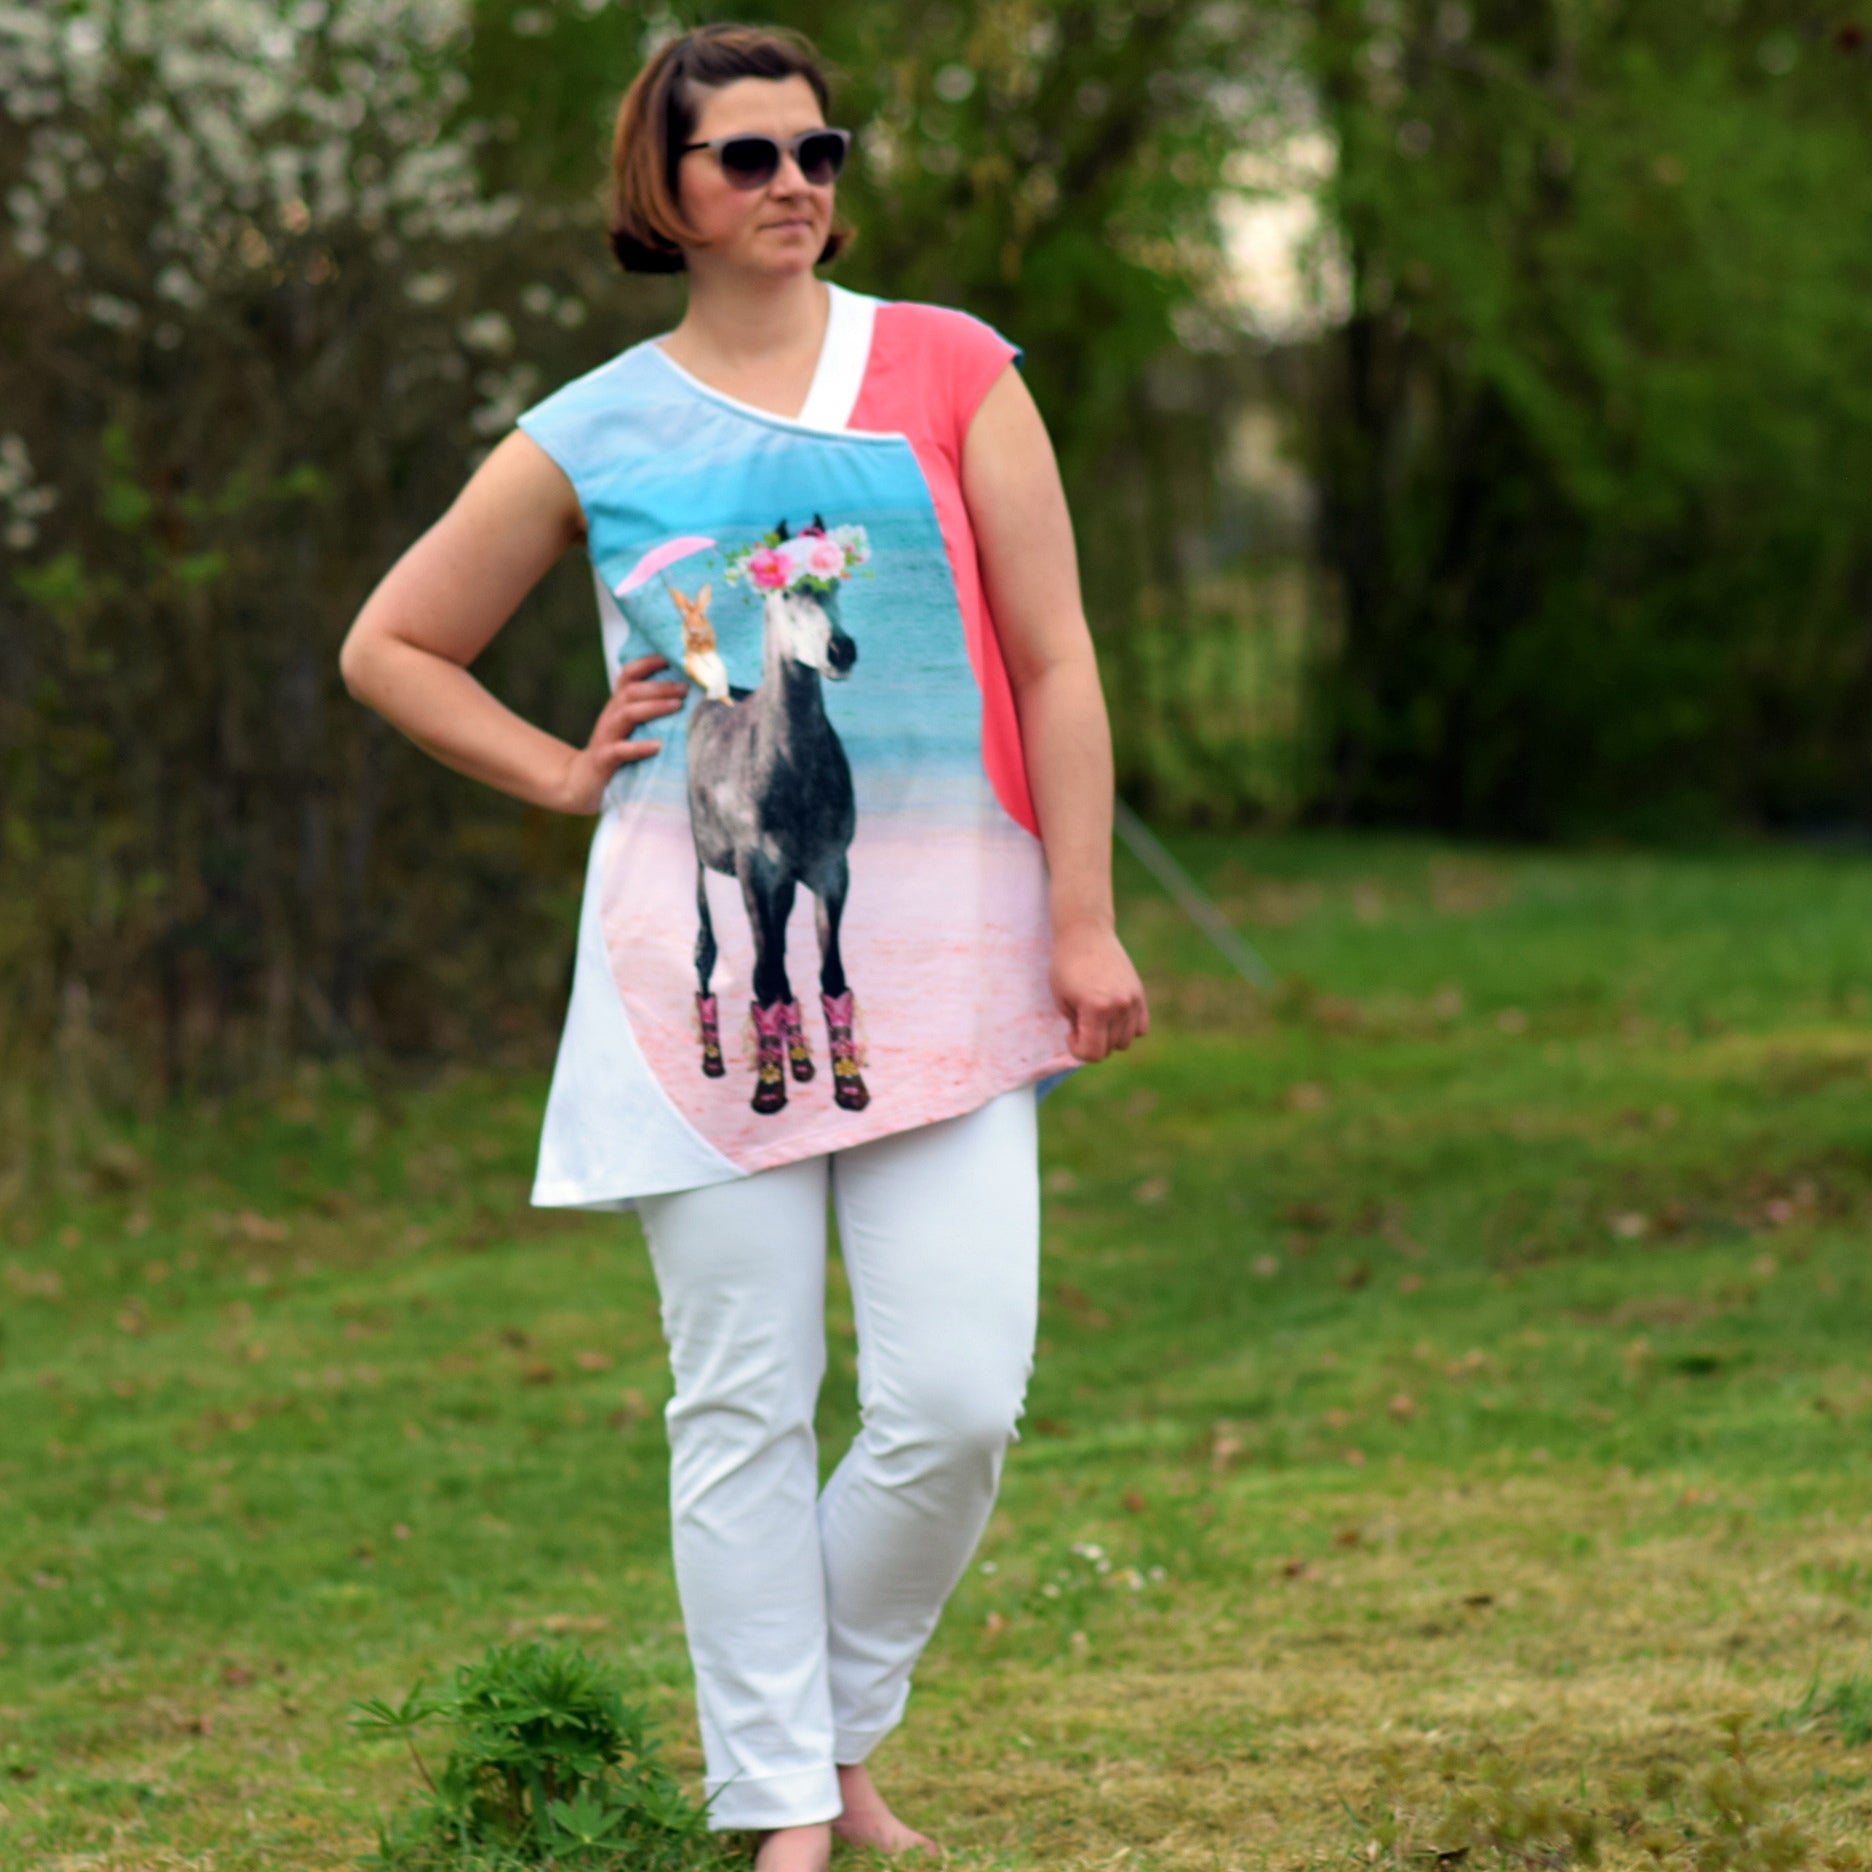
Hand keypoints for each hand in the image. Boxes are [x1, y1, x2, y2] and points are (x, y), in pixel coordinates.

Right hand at [555, 654, 688, 813]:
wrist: (581, 783)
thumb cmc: (616, 753)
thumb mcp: (631, 729)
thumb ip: (651, 713)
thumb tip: (689, 700)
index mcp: (618, 705)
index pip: (629, 675)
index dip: (648, 663)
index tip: (671, 658)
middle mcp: (611, 715)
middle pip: (632, 691)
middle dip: (660, 686)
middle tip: (686, 687)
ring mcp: (606, 736)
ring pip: (627, 713)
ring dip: (654, 707)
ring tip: (678, 705)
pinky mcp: (603, 760)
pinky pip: (620, 750)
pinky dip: (639, 747)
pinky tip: (658, 746)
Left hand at [1050, 921, 1148, 1061]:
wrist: (1086, 934)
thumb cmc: (1066, 965)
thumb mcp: (1061, 1000)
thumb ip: (1076, 1026)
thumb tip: (1089, 1042)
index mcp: (1096, 1009)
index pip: (1093, 1053)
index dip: (1078, 1050)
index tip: (1070, 1033)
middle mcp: (1119, 1007)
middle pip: (1110, 1049)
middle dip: (1092, 1043)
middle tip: (1080, 1022)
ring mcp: (1133, 1001)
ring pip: (1126, 1041)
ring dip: (1109, 1037)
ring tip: (1096, 1018)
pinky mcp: (1140, 994)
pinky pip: (1140, 1028)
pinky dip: (1127, 1028)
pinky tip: (1113, 1016)